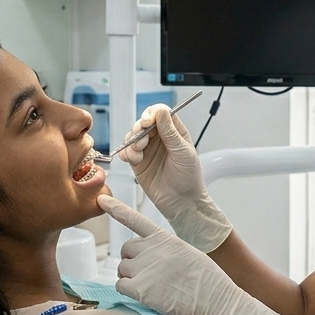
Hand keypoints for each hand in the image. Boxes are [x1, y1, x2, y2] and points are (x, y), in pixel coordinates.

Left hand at [100, 195, 291, 314]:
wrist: (219, 304)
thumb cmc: (210, 283)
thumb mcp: (190, 255)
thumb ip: (168, 250)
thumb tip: (153, 256)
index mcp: (167, 239)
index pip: (136, 220)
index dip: (117, 209)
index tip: (102, 200)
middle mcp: (153, 249)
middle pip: (126, 249)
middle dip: (132, 260)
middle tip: (147, 275)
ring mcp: (145, 268)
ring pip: (122, 268)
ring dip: (131, 277)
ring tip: (153, 288)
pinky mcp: (140, 289)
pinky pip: (121, 285)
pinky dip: (128, 291)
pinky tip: (146, 296)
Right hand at [119, 103, 230, 252]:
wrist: (181, 202)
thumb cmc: (188, 178)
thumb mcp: (183, 152)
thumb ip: (170, 132)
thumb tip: (161, 112)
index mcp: (174, 132)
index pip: (160, 113)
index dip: (152, 114)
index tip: (148, 122)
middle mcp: (160, 138)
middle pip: (143, 123)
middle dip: (139, 129)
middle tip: (141, 141)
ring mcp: (147, 150)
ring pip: (132, 136)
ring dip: (131, 142)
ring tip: (138, 154)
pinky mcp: (137, 163)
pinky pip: (126, 152)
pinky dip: (126, 153)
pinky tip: (133, 160)